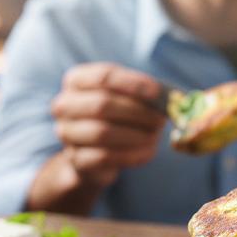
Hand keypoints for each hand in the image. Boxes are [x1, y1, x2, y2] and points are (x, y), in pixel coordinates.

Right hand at [50, 62, 166, 187]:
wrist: (95, 153)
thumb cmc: (116, 115)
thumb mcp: (127, 96)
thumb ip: (145, 93)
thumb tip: (172, 98)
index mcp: (76, 80)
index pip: (104, 76)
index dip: (133, 84)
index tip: (157, 93)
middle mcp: (64, 104)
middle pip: (102, 104)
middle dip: (137, 112)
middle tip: (160, 119)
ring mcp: (67, 133)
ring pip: (102, 132)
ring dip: (136, 134)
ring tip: (155, 135)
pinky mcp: (77, 160)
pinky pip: (105, 157)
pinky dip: (131, 154)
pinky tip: (148, 151)